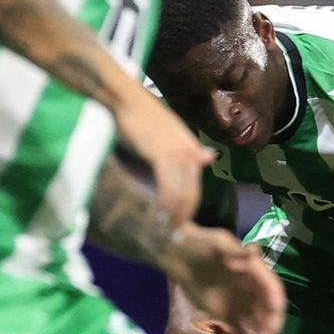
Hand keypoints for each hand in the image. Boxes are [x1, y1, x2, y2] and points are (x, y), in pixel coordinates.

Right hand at [114, 90, 212, 225]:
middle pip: (191, 194)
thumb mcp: (171, 133)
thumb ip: (187, 150)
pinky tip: (157, 215)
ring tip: (164, 231)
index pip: (194, 187)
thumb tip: (208, 157)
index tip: (179, 224)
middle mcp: (190, 153)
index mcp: (192, 149)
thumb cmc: (142, 115)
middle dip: (183, 217)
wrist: (125, 98)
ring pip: (181, 194)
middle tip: (174, 235)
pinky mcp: (163, 155)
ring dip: (173, 215)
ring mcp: (179, 154)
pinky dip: (164, 204)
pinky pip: (168, 187)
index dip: (188, 208)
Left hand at [163, 227, 285, 333]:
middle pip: (267, 309)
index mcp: (254, 271)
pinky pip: (239, 328)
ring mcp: (239, 302)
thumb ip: (235, 250)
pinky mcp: (225, 312)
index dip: (275, 299)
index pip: (272, 288)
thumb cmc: (199, 243)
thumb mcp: (218, 242)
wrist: (179, 254)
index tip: (275, 311)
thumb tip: (253, 251)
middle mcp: (251, 289)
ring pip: (256, 321)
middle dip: (270, 324)